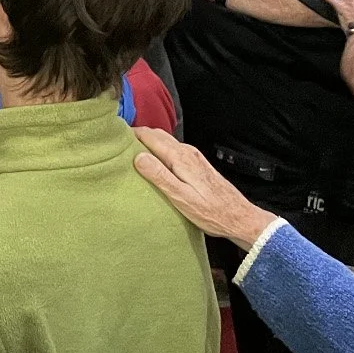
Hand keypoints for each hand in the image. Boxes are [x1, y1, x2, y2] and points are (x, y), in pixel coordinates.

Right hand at [130, 127, 277, 249]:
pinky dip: (159, 150)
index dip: (131, 134)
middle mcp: (187, 152)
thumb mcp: (181, 197)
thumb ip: (159, 176)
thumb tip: (138, 156)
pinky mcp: (197, 165)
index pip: (150, 136)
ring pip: (165, 142)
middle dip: (137, 136)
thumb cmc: (211, 212)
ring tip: (131, 152)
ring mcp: (193, 157)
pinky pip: (172, 150)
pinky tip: (154, 163)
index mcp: (180, 157)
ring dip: (148, 143)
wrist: (240, 218)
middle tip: (118, 145)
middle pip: (157, 135)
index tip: (113, 138)